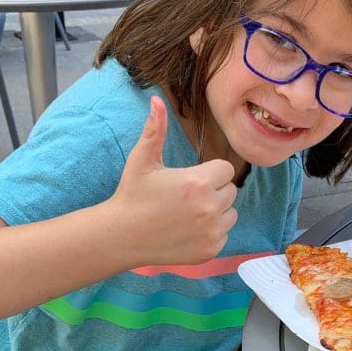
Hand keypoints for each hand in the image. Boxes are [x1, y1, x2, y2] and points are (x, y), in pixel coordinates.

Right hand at [108, 95, 237, 265]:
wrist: (121, 236)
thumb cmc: (132, 194)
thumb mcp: (142, 160)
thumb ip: (156, 129)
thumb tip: (157, 99)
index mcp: (199, 183)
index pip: (225, 170)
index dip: (210, 172)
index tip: (190, 178)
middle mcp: (210, 208)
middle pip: (230, 191)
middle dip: (213, 191)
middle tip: (186, 196)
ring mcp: (212, 232)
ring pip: (230, 213)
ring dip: (216, 211)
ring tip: (188, 212)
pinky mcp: (210, 251)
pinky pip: (224, 235)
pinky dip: (211, 232)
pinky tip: (188, 230)